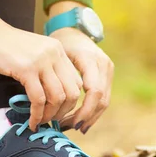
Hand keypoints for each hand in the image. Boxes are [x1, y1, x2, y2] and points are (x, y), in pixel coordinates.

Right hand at [0, 0, 81, 130]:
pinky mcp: (26, 69)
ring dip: (49, 116)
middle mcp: (54, 54)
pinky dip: (36, 114)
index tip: (58, 113)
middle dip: (63, 112)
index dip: (70, 103)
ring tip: (39, 122)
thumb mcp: (32, 54)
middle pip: (72, 92)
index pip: (77, 82)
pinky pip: (38, 99)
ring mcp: (41, 60)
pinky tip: (31, 121)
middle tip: (50, 122)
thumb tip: (51, 101)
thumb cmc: (2, 45)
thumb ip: (44, 70)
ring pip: (57, 97)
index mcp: (58, 50)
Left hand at [48, 3, 113, 133]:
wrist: (74, 28)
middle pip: (102, 100)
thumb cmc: (60, 42)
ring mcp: (108, 70)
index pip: (94, 91)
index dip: (84, 110)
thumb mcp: (56, 56)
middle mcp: (104, 65)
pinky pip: (103, 98)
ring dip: (90, 117)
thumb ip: (57, 78)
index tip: (70, 122)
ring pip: (104, 102)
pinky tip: (80, 120)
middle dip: (86, 117)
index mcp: (91, 59)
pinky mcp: (108, 75)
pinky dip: (92, 111)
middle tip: (69, 127)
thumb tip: (47, 105)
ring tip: (73, 126)